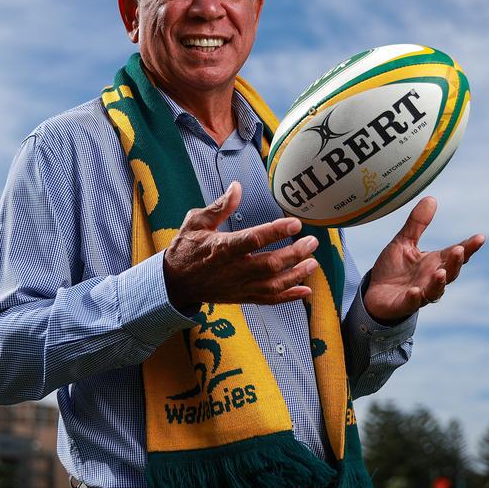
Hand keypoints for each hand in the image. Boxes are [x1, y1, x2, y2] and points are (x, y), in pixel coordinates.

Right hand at [164, 181, 320, 309]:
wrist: (175, 282)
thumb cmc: (186, 249)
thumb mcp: (196, 222)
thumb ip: (219, 206)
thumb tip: (237, 187)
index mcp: (221, 247)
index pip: (253, 239)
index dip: (276, 231)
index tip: (295, 223)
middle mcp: (233, 269)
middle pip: (270, 264)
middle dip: (295, 254)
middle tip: (312, 242)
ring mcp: (239, 286)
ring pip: (274, 284)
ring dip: (297, 274)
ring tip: (313, 262)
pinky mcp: (242, 297)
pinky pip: (269, 300)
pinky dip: (289, 296)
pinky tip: (306, 289)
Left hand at [364, 196, 484, 320]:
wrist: (375, 294)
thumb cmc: (393, 269)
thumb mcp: (403, 242)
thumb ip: (417, 224)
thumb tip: (431, 198)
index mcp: (434, 262)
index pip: (455, 254)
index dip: (469, 247)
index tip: (480, 237)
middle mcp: (431, 279)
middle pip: (450, 272)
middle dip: (456, 262)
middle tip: (459, 250)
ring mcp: (420, 293)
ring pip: (435, 290)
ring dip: (439, 282)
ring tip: (440, 272)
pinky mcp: (404, 304)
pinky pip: (412, 303)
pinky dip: (415, 298)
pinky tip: (415, 291)